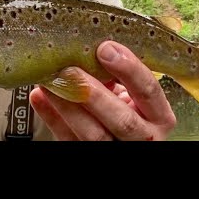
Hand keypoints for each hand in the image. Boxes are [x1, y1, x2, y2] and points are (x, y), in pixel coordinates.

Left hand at [29, 40, 176, 140]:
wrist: (121, 137)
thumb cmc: (127, 107)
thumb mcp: (133, 91)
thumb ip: (120, 74)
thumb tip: (90, 43)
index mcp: (159, 116)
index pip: (149, 91)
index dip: (129, 69)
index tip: (106, 48)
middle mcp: (144, 137)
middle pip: (122, 120)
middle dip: (95, 94)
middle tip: (71, 70)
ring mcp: (116, 150)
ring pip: (93, 134)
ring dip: (67, 105)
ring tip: (50, 80)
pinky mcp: (88, 155)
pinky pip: (68, 140)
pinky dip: (51, 117)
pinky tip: (39, 96)